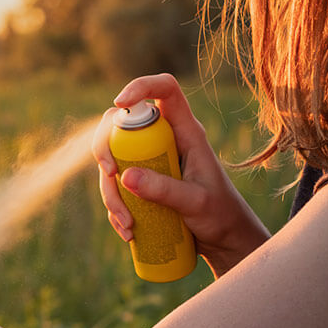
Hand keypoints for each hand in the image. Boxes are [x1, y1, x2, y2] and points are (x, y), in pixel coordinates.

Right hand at [92, 73, 270, 277]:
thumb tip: (124, 176)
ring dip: (110, 192)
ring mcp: (148, 162)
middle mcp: (163, 141)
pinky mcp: (140, 183)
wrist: (223, 241)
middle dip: (105, 148)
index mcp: (185, 132)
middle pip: (121, 125)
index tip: (120, 104)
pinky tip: (127, 231)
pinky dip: (115, 209)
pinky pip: (115, 188)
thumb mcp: (195, 202)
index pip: (164, 90)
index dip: (140, 87)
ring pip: (113, 161)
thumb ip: (164, 189)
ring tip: (128, 225)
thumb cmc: (220, 215)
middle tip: (109, 174)